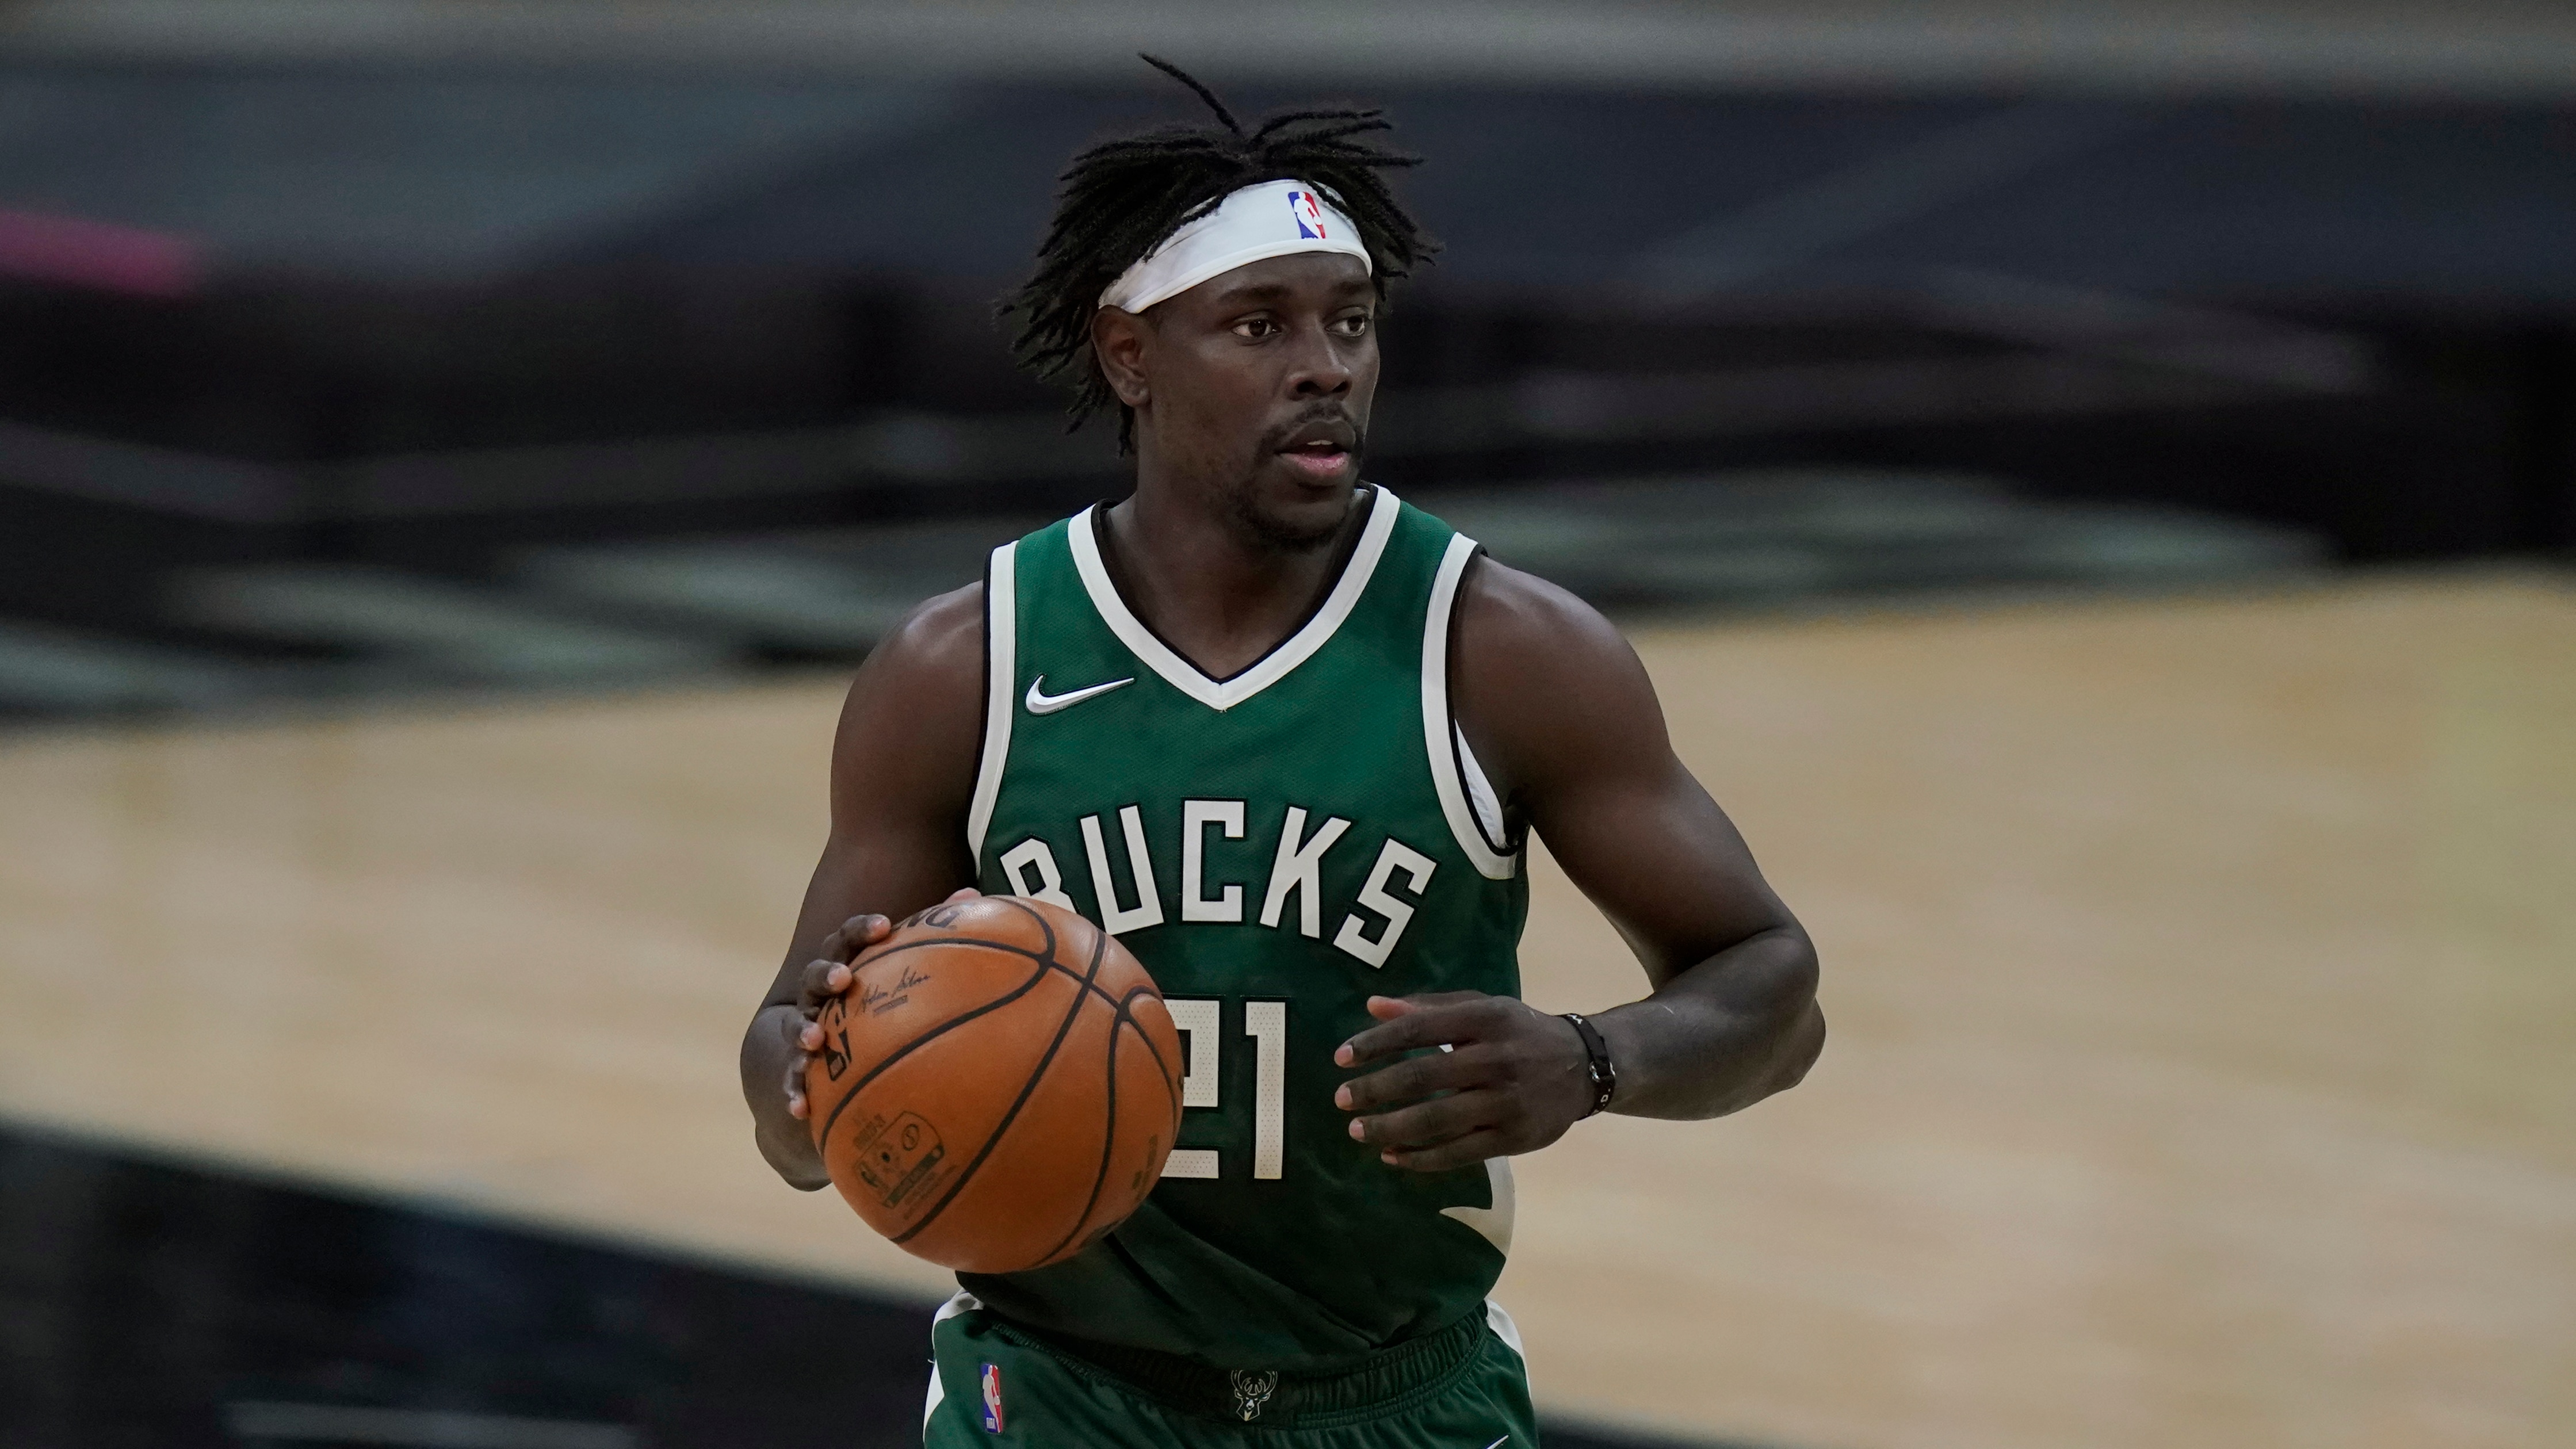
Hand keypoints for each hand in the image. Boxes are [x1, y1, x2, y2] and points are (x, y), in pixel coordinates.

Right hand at [780, 889, 980, 1120]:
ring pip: (797, 1025)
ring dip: (803, 1031)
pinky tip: (801, 1108)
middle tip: (843, 978)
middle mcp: (820, 993)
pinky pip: (791, 1079)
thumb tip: (973, 896)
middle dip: (827, 974)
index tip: (885, 925)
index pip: (850, 937)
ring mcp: (805, 1027)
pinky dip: (794, 1092)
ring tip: (814, 1040)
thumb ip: (931, 938)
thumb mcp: (898, 970)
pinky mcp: (796, 1066)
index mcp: (846, 963)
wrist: (820, 1043)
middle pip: (817, 974)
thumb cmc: (871, 999)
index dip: (864, 929)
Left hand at [1332, 992, 1595, 1171]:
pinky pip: (1458, 1153)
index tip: (1342, 1057)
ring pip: (1436, 1120)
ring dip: (1389, 1128)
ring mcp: (1506, 1101)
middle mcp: (1497, 1058)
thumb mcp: (1482, 1007)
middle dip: (1374, 1090)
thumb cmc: (1519, 1032)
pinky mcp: (1514, 1138)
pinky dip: (1419, 1158)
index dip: (1375, 1043)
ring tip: (1358, 1130)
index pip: (1418, 1029)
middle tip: (1341, 1099)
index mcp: (1485, 1018)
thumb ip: (1428, 1007)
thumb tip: (1372, 1006)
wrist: (1587, 1066)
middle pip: (1422, 1076)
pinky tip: (1392, 1156)